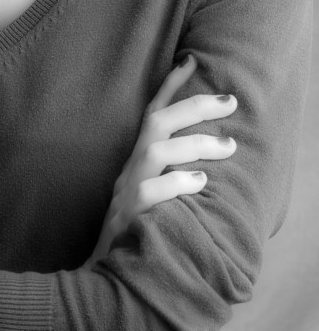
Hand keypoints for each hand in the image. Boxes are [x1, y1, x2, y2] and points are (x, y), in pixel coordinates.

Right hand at [88, 55, 237, 264]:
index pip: (152, 113)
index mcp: (137, 159)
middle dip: (193, 105)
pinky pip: (149, 192)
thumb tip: (203, 156)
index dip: (171, 86)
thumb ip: (169, 172)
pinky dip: (176, 183)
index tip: (191, 60)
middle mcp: (130, 167)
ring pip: (155, 152)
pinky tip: (200, 182)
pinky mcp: (128, 215)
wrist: (104, 274)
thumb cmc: (135, 231)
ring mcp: (126, 190)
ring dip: (193, 145)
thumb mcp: (151, 194)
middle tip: (230, 101)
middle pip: (156, 122)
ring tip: (228, 147)